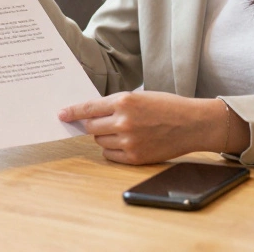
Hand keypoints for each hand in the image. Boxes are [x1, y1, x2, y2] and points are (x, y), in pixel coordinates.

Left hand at [59, 91, 238, 164]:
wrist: (193, 124)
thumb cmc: (167, 106)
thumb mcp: (140, 97)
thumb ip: (115, 104)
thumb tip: (91, 114)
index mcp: (124, 101)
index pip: (88, 108)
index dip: (71, 112)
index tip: (61, 114)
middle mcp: (123, 121)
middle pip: (91, 126)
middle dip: (94, 124)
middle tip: (107, 121)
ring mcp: (129, 141)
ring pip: (100, 141)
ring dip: (105, 136)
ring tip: (125, 130)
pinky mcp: (135, 157)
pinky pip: (110, 156)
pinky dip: (113, 150)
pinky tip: (127, 143)